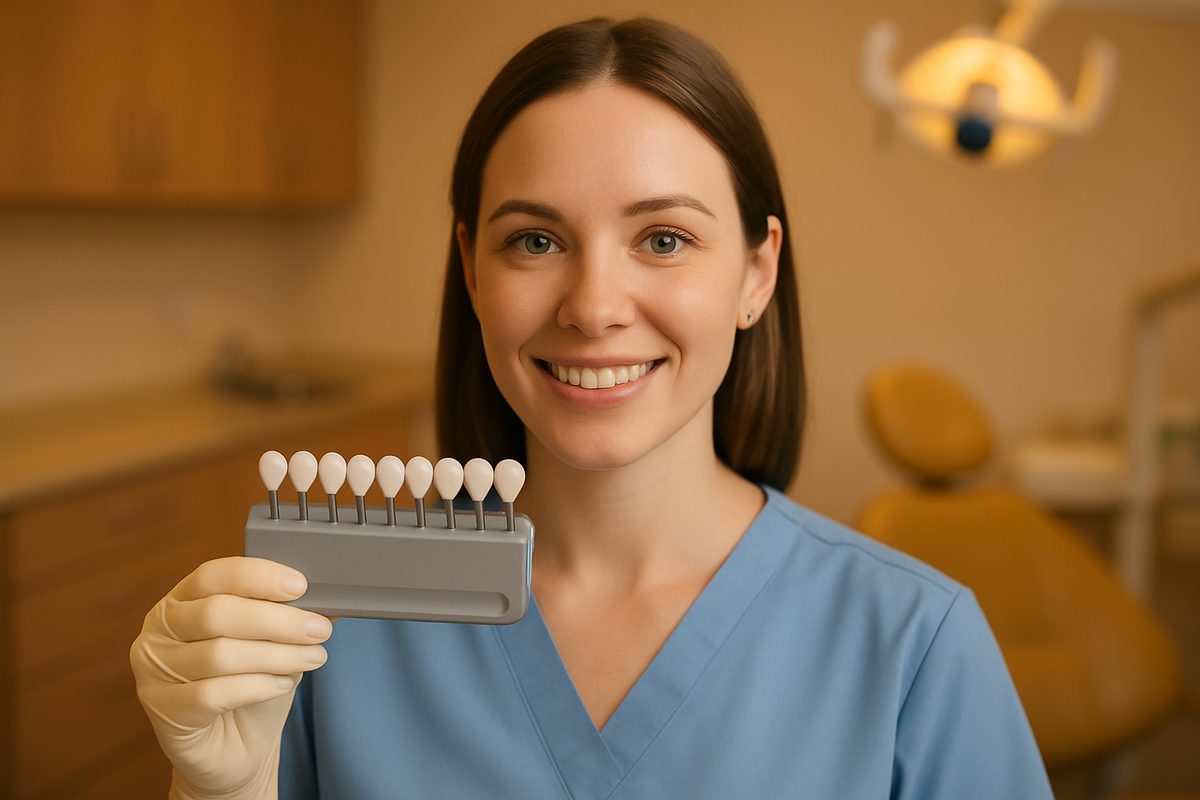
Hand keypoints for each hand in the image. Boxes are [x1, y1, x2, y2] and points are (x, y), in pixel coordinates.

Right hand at [130, 557, 331, 798]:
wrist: (237, 751)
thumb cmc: (253, 685)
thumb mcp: (273, 642)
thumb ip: (291, 615)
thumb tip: (332, 599)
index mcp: (182, 601)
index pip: (212, 576)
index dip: (257, 576)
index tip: (299, 586)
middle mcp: (159, 631)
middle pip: (217, 613)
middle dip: (277, 620)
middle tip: (320, 630)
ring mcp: (154, 672)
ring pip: (220, 654)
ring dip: (276, 655)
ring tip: (314, 658)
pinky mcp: (164, 711)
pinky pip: (213, 694)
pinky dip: (257, 686)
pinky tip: (283, 684)